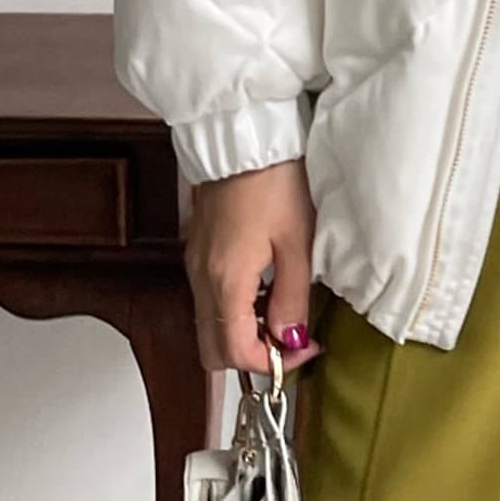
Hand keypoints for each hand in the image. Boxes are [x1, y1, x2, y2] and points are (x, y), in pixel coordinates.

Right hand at [185, 158, 323, 375]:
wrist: (243, 136)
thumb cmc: (274, 180)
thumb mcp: (298, 242)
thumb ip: (293, 297)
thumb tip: (291, 338)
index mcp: (225, 281)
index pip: (236, 353)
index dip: (273, 364)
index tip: (305, 350)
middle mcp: (200, 279)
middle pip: (212, 350)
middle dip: (253, 356)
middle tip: (292, 339)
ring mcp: (195, 265)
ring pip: (209, 327)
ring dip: (245, 333)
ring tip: (284, 311)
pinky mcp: (198, 251)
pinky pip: (209, 300)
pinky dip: (235, 310)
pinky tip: (265, 289)